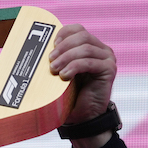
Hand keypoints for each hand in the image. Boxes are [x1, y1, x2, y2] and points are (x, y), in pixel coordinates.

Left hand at [48, 25, 117, 147]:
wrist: (82, 118)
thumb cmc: (69, 95)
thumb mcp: (61, 72)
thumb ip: (58, 58)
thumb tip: (38, 47)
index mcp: (91, 47)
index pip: (78, 29)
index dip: (63, 33)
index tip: (51, 45)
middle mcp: (102, 50)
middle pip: (82, 36)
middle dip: (63, 47)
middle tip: (50, 60)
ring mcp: (107, 59)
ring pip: (85, 48)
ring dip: (66, 57)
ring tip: (54, 70)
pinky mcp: (109, 70)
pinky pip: (89, 62)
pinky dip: (74, 67)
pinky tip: (64, 76)